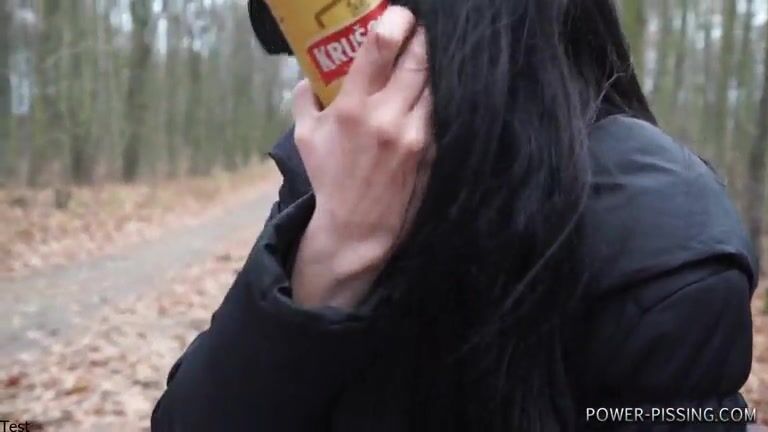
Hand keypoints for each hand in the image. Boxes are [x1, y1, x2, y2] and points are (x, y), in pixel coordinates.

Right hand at [290, 6, 432, 309]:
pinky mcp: (430, 148)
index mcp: (354, 107)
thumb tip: (308, 76)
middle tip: (412, 31)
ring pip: (429, 84)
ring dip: (423, 69)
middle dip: (417, 39)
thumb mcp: (305, 138)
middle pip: (416, 58)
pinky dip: (425, 99)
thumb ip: (305, 100)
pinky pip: (432, 111)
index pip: (381, 47)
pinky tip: (415, 101)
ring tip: (413, 65)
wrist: (357, 228)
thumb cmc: (329, 180)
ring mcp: (414, 133)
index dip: (394, 21)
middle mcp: (388, 115)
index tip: (397, 14)